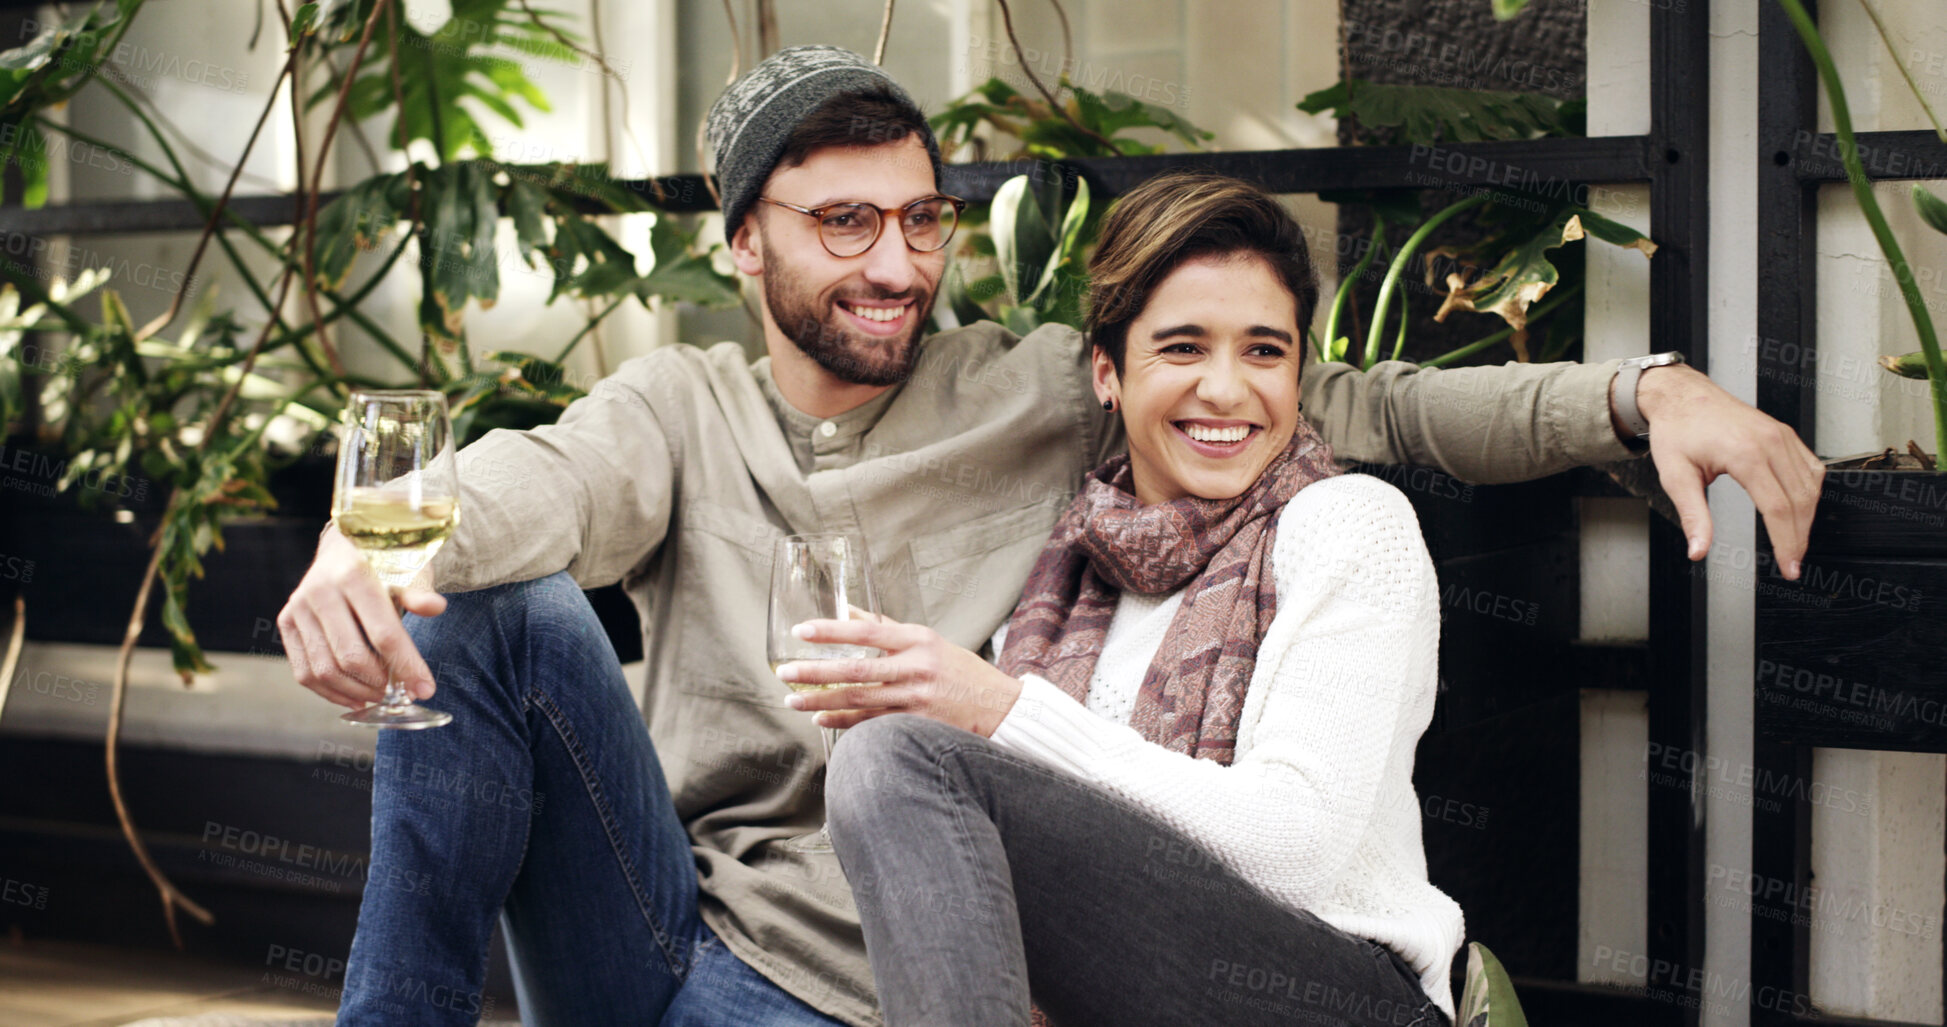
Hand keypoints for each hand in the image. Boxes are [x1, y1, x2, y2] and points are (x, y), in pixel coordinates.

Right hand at [276, 525, 447, 708]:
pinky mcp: (286, 622)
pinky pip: (304, 672)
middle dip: (380, 683)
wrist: (345, 547)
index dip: (406, 666)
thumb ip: (418, 593)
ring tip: (380, 695)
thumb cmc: (384, 563)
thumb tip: (436, 607)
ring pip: (324, 670)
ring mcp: (299, 607)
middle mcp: (320, 591)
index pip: (384, 633)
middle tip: (401, 692)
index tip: (426, 689)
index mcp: (354, 574)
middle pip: (351, 656)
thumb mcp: (408, 570)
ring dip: (356, 691)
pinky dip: (330, 692)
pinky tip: (356, 697)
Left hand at [775, 617, 1023, 736]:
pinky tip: (821, 718)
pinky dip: (844, 721)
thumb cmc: (961, 672)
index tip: (801, 631)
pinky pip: (872, 722)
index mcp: (918, 640)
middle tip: (785, 673)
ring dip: (821, 701)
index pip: (866, 632)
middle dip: (815, 672)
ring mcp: (917, 698)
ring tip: (793, 700)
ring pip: (859, 700)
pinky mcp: (918, 724)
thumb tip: (850, 613)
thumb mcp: (929, 641)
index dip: (830, 631)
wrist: (999, 708)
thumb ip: (888, 629)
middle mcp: (917, 667)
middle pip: (856, 669)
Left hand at [1622, 364, 1824, 578]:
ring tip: (1795, 543)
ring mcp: (1781, 435)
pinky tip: (1802, 510)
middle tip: (1793, 564)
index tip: (1788, 567)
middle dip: (1799, 538)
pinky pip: (1810, 467)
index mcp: (1746, 454)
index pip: (1778, 509)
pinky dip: (1810, 492)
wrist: (1681, 395)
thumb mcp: (1675, 476)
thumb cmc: (1677, 429)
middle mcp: (1770, 442)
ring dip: (1808, 518)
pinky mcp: (1784, 433)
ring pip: (1810, 485)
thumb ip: (1692, 516)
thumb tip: (1698, 549)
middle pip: (1800, 501)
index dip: (1787, 543)